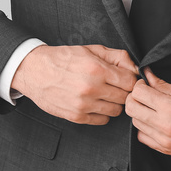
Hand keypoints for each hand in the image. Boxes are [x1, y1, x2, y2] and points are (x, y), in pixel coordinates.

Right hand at [11, 44, 138, 124]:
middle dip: (124, 91)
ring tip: (105, 94)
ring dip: (114, 103)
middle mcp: (92, 88)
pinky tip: (96, 103)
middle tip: (116, 86)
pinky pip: (102, 120)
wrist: (35, 71)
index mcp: (97, 69)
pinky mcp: (76, 116)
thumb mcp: (91, 49)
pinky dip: (103, 113)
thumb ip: (117, 56)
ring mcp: (84, 105)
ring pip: (116, 111)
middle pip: (125, 98)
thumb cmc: (63, 59)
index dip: (131, 80)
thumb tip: (136, 68)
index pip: (130, 82)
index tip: (126, 79)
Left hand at [126, 68, 170, 165]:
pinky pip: (143, 137)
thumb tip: (149, 76)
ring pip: (135, 123)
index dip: (139, 85)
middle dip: (135, 97)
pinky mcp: (165, 151)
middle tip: (145, 93)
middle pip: (131, 108)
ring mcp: (164, 141)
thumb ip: (165, 86)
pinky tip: (155, 122)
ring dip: (140, 113)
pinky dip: (145, 128)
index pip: (139, 93)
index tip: (145, 83)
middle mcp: (165, 126)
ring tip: (152, 107)